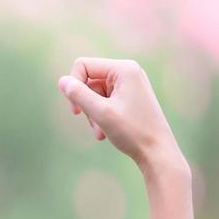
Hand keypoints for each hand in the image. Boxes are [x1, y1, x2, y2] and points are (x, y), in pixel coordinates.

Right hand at [57, 58, 185, 175]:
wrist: (157, 152)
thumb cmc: (132, 131)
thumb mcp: (100, 113)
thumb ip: (79, 95)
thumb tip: (62, 81)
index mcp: (124, 68)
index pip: (83, 65)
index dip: (73, 86)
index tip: (76, 111)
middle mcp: (128, 71)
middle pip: (89, 81)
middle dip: (87, 104)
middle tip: (95, 124)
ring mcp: (130, 84)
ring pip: (95, 93)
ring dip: (93, 114)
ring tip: (102, 131)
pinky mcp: (130, 96)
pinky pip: (105, 100)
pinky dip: (102, 116)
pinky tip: (106, 132)